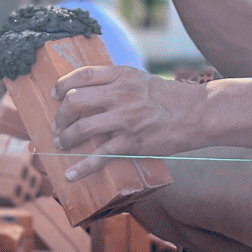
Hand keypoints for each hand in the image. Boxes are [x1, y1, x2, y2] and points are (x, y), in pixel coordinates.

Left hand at [51, 64, 207, 181]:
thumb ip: (115, 82)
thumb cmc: (168, 98)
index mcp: (121, 76)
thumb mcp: (139, 80)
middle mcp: (119, 94)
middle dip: (60, 116)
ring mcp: (124, 119)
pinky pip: (99, 156)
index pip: (82, 75)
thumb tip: (87, 92)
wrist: (196, 114)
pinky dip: (81, 168)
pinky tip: (70, 175)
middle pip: (74, 101)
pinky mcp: (131, 142)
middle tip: (57, 126)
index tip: (55, 95)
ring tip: (62, 144)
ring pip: (81, 128)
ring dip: (66, 138)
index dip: (62, 85)